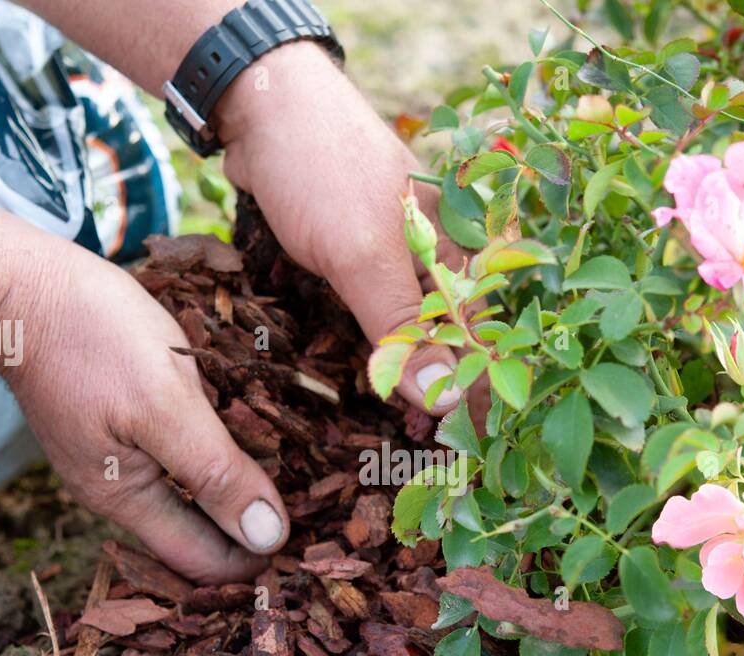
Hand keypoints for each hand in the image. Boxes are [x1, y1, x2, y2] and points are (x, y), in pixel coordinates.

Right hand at [0, 244, 289, 583]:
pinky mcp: (112, 422)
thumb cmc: (92, 336)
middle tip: (312, 507)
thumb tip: (268, 538)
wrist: (17, 281)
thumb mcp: (167, 404)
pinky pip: (172, 456)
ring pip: (186, 493)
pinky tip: (242, 432)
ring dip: (232, 489)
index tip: (307, 540)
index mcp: (126, 498)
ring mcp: (111, 455)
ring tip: (290, 470)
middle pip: (195, 533)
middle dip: (248, 527)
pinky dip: (209, 454)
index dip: (255, 559)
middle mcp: (117, 489)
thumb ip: (216, 473)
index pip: (203, 562)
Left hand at [217, 43, 473, 416]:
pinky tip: (369, 385)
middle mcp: (434, 260)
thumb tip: (444, 399)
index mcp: (457, 254)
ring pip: (412, 333)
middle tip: (436, 459)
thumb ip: (403, 328)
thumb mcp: (364, 256)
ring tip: (405, 438)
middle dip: (446, 398)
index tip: (475, 453)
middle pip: (452, 342)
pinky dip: (374, 352)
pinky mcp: (355, 263)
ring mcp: (394, 260)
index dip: (481, 395)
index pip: (484, 339)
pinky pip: (374, 318)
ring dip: (409, 380)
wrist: (259, 108)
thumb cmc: (322, 171)